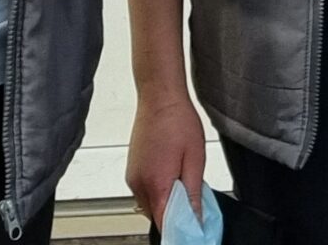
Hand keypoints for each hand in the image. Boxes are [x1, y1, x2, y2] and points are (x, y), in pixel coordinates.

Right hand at [125, 85, 207, 226]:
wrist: (160, 96)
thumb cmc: (177, 120)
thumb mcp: (195, 160)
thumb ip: (193, 194)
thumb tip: (196, 217)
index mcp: (156, 183)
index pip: (164, 224)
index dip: (180, 230)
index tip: (192, 228)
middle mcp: (139, 183)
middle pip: (156, 217)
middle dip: (174, 216)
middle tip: (192, 202)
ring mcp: (133, 176)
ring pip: (150, 205)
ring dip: (166, 202)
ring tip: (181, 182)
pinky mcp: (132, 169)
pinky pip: (144, 192)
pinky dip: (158, 191)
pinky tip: (171, 174)